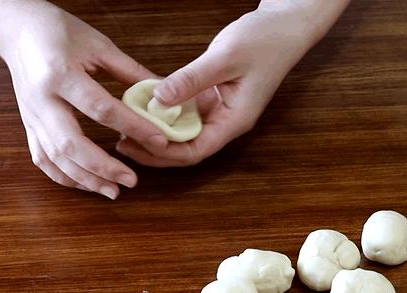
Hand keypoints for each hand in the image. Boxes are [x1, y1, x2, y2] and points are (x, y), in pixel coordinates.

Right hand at [0, 0, 168, 198]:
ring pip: (55, 158)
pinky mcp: (27, 126)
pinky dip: (64, 177)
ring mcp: (31, 116)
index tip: (159, 141)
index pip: (101, 109)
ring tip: (113, 191)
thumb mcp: (98, 45)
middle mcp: (42, 99)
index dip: (133, 127)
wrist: (17, 31)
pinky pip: (43, 159)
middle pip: (72, 144)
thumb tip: (161, 94)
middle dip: (103, 167)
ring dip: (85, 179)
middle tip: (131, 181)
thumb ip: (129, 71)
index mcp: (61, 74)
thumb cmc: (59, 32)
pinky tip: (85, 185)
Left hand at [116, 0, 349, 166]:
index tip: (135, 143)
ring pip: (183, 132)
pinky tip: (144, 105)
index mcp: (234, 120)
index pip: (195, 151)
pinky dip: (164, 112)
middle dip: (154, 149)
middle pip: (186, 148)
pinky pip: (185, 112)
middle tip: (121, 141)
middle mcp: (226, 121)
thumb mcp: (225, 57)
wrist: (285, 25)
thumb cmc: (265, 41)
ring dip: (156, 132)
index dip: (163, 153)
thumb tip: (157, 100)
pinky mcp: (212, 97)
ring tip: (126, 126)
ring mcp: (219, 110)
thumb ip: (190, 80)